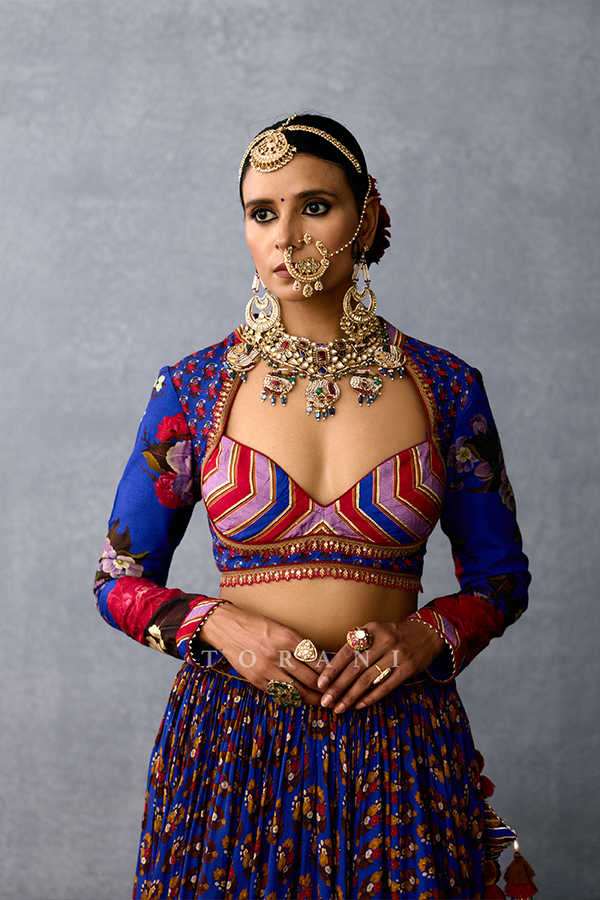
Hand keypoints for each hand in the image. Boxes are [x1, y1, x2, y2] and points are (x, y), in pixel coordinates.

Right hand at [199, 604, 326, 704]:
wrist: (226, 627)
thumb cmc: (255, 624)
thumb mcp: (280, 628)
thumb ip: (298, 644)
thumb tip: (318, 661)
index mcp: (287, 637)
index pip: (316, 660)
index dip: (329, 671)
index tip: (335, 676)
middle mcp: (278, 654)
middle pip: (310, 678)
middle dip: (325, 689)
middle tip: (334, 694)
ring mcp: (266, 669)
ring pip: (296, 691)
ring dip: (311, 698)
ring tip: (321, 701)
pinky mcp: (256, 680)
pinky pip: (279, 694)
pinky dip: (292, 698)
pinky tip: (300, 699)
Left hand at [316, 620, 445, 713]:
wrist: (427, 634)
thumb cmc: (394, 635)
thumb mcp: (376, 632)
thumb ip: (359, 645)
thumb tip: (334, 668)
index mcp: (372, 630)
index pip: (347, 651)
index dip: (332, 668)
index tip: (320, 683)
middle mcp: (384, 641)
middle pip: (355, 668)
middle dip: (338, 686)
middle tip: (326, 701)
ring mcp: (397, 655)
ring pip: (369, 679)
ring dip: (351, 696)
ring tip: (339, 707)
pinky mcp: (407, 669)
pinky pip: (386, 686)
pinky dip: (371, 697)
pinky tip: (359, 705)